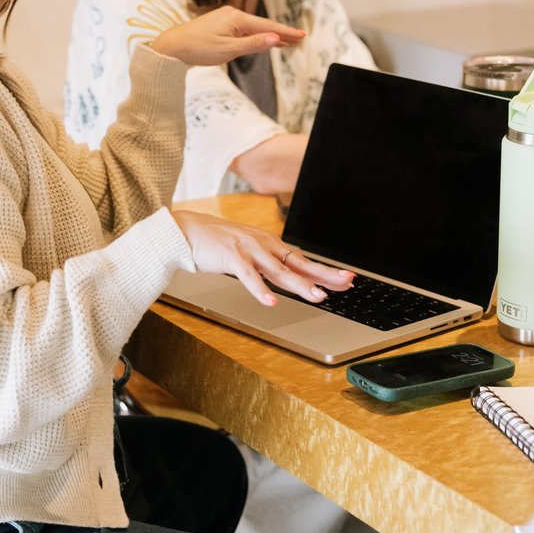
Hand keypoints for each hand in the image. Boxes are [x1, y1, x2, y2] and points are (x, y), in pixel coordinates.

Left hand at [151, 6, 304, 67]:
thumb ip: (253, 44)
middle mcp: (233, 14)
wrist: (171, 47)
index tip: (302, 36)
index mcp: (236, 18)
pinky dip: (256, 36)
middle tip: (300, 39)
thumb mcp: (228, 50)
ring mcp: (226, 19)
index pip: (267, 26)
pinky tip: (262, 40)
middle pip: (263, 25)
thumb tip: (274, 39)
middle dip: (281, 33)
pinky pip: (244, 30)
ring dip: (269, 35)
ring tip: (287, 42)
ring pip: (253, 28)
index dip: (285, 32)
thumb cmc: (197, 49)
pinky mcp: (220, 25)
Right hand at [173, 210, 351, 308]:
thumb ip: (268, 262)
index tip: (346, 279)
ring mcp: (249, 250)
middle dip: (324, 275)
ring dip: (300, 285)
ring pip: (280, 272)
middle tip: (346, 283)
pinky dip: (261, 290)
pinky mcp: (231, 257)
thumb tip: (289, 275)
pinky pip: (249, 277)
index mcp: (270, 244)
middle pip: (299, 264)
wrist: (187, 231)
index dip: (325, 271)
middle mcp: (264, 245)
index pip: (303, 261)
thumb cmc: (217, 242)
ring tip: (317, 297)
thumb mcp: (249, 250)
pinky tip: (271, 302)